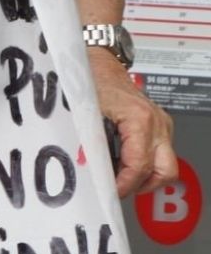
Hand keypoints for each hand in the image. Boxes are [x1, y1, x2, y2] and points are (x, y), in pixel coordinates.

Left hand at [89, 49, 176, 197]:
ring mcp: (162, 124)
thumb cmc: (94, 79)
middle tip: (118, 190)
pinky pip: (160, 152)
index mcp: (140, 119)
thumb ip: (88, 140)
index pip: (140, 165)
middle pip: (164, 170)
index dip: (125, 184)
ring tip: (121, 179)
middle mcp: (157, 123)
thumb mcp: (86, 111)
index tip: (111, 192)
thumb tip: (88, 165)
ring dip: (146, 177)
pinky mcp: (159, 124)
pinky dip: (145, 163)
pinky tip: (124, 163)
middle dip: (142, 185)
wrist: (101, 61)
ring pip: (166, 164)